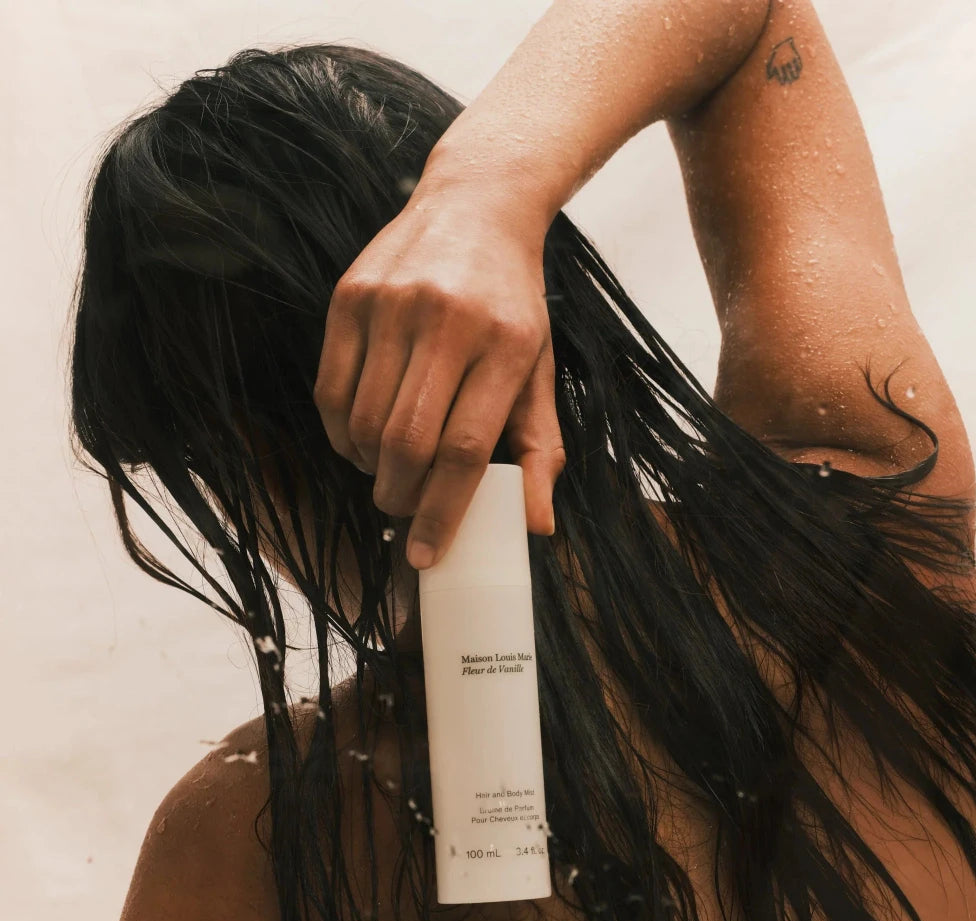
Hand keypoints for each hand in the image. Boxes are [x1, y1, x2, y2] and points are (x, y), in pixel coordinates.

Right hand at [313, 177, 565, 569]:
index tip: (425, 553)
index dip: (441, 513)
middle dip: (399, 496)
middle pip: (407, 442)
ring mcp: (392, 304)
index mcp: (507, 345)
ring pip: (362, 422)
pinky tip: (359, 440)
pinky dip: (339, 433)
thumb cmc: (512, 304)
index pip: (465, 449)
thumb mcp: (540, 368)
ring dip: (368, 468)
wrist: (475, 207)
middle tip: (403, 510)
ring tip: (386, 471)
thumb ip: (541, 446)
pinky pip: (329, 390)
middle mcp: (447, 321)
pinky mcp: (350, 295)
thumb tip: (538, 525)